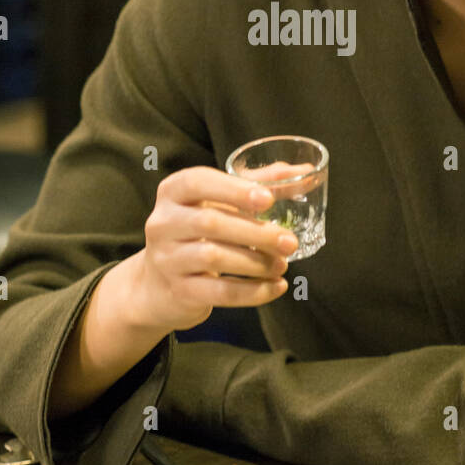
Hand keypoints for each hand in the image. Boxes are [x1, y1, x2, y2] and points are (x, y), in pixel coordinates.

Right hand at [125, 165, 299, 333]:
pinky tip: (276, 287)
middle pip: (210, 223)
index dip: (233, 190)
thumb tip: (305, 172)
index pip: (196, 182)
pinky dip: (253, 292)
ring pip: (214, 258)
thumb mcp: (218, 201)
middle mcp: (163, 223)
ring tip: (282, 265)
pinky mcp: (179, 291)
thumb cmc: (198, 231)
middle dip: (255, 233)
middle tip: (289, 242)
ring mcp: (167, 259)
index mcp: (173, 192)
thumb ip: (258, 184)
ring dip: (256, 263)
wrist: (159, 283)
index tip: (267, 200)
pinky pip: (219, 292)